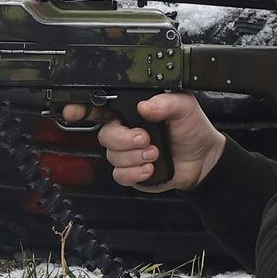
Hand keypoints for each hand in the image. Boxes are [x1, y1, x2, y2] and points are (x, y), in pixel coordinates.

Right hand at [62, 92, 225, 191]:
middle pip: (104, 134)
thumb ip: (167, 102)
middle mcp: (126, 130)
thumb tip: (146, 106)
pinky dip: (134, 173)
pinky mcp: (131, 173)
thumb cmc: (192, 129)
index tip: (73, 112)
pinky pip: (119, 175)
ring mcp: (127, 153)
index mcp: (133, 110)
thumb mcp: (185, 108)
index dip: (82, 108)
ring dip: (134, 157)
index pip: (101, 107)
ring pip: (112, 156)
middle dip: (124, 139)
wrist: (203, 160)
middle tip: (145, 139)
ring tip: (155, 153)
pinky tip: (150, 168)